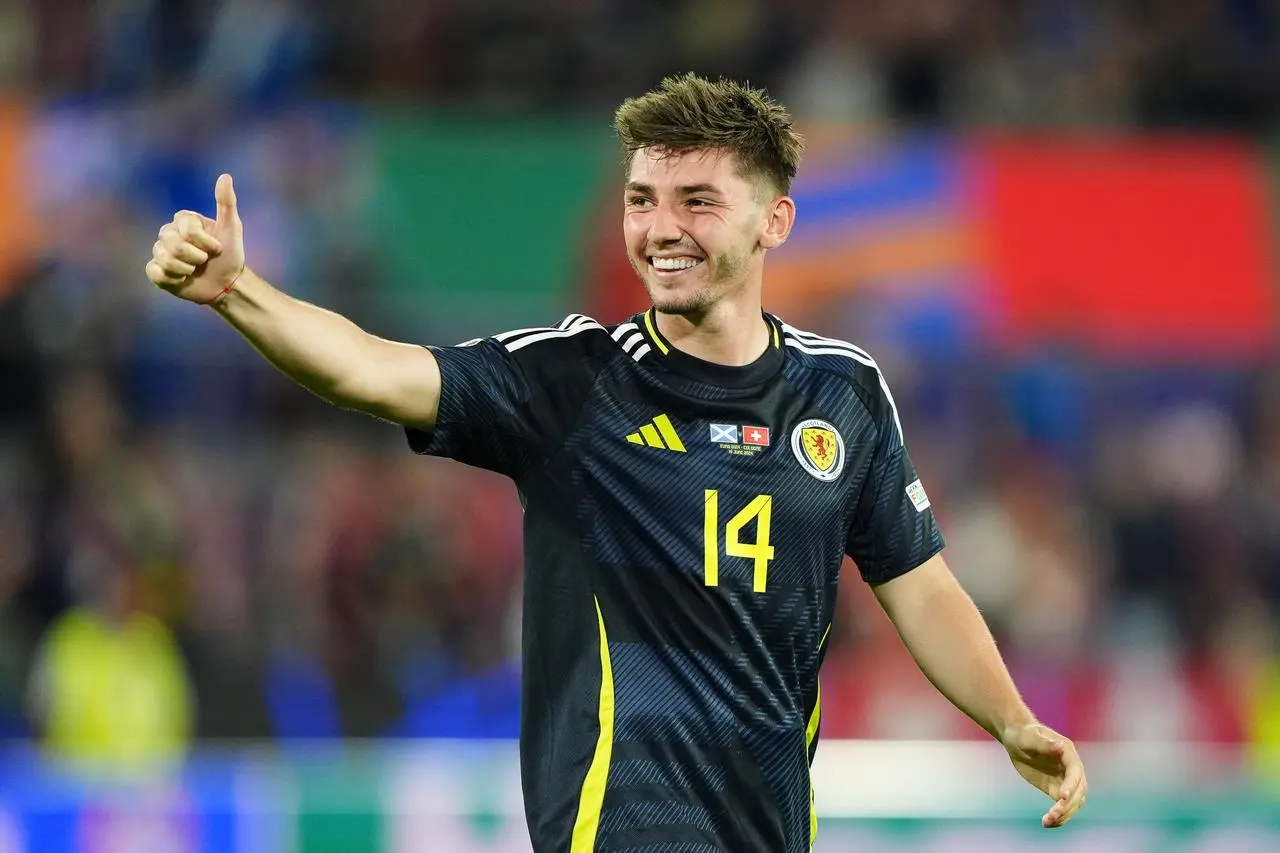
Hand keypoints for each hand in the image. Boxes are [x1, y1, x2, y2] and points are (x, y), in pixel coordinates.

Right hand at [146, 173, 244, 303]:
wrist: (226, 283)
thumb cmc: (230, 254)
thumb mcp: (232, 227)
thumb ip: (226, 202)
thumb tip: (225, 176)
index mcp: (184, 220)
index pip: (187, 229)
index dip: (205, 243)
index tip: (217, 248)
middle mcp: (168, 233)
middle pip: (174, 245)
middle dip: (196, 257)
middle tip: (205, 261)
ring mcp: (160, 251)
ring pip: (165, 260)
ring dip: (186, 269)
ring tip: (194, 270)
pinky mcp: (156, 271)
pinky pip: (155, 272)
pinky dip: (172, 279)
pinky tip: (182, 280)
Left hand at [1002, 722, 1086, 827]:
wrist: (1016, 739)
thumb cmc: (1023, 734)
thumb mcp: (1029, 737)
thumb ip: (1044, 744)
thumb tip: (1061, 747)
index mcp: (1068, 753)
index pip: (1075, 772)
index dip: (1071, 785)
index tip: (1062, 797)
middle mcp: (1071, 769)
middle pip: (1079, 791)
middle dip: (1068, 804)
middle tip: (1052, 814)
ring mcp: (1065, 780)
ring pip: (1074, 802)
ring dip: (1065, 814)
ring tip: (1047, 822)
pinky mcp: (1056, 790)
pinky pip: (1063, 806)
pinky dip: (1058, 817)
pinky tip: (1047, 823)